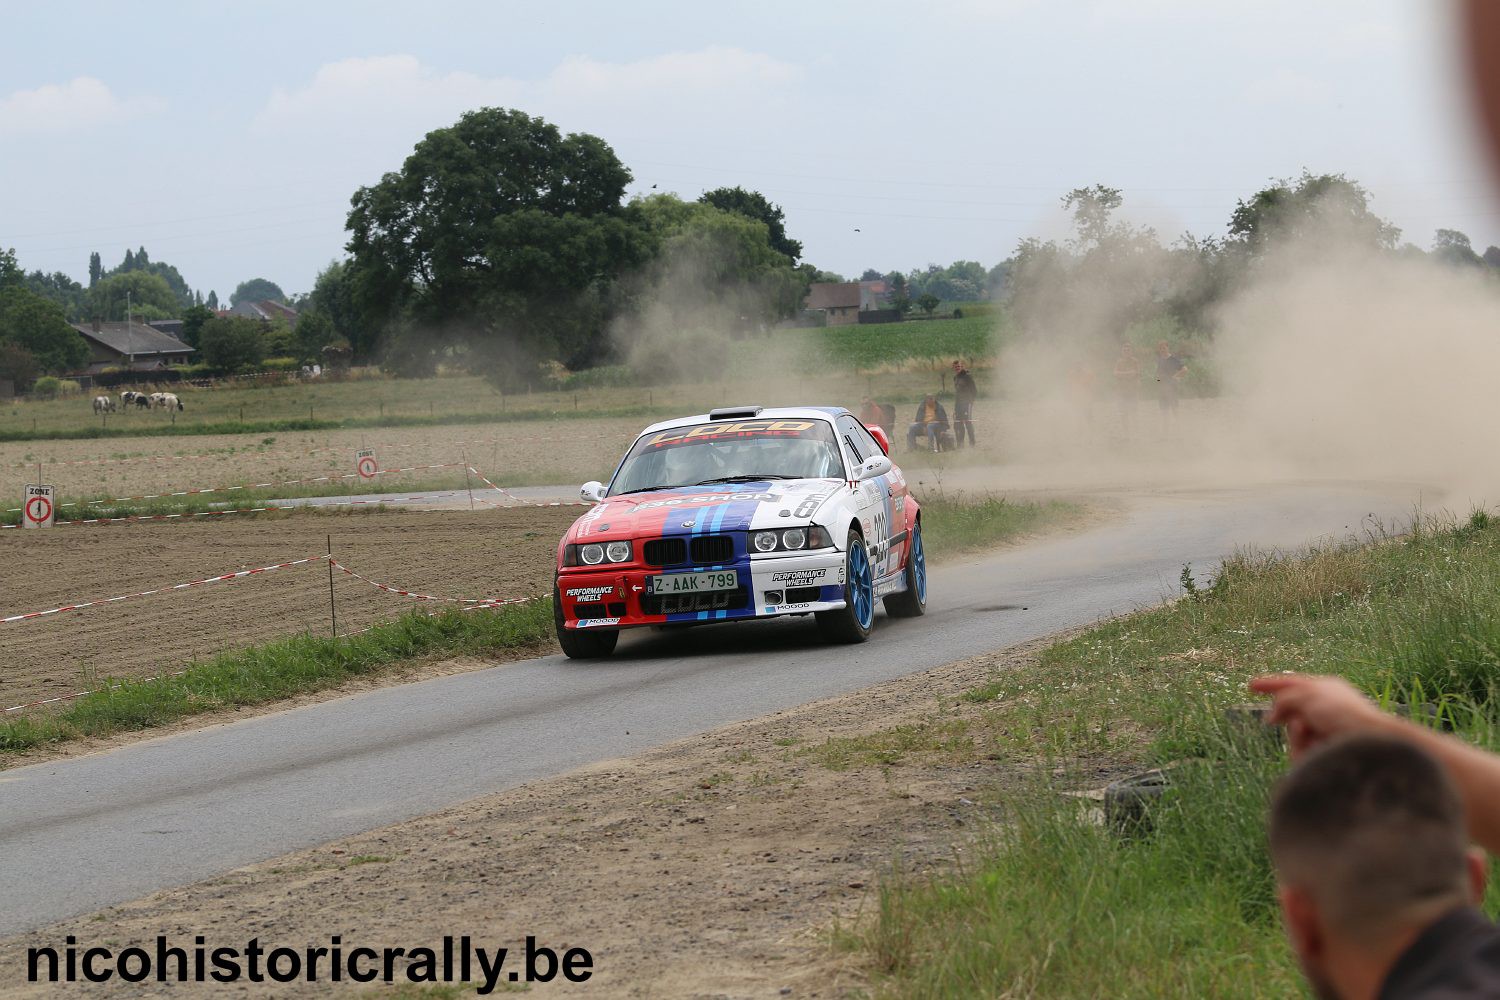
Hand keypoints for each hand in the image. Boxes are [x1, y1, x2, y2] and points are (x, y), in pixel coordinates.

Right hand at [1248, 674, 1392, 757]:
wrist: (1371, 744)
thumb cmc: (1343, 715)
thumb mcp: (1308, 696)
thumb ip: (1284, 699)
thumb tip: (1271, 717)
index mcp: (1327, 689)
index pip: (1292, 684)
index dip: (1270, 684)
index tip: (1251, 687)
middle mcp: (1327, 709)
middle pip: (1291, 713)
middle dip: (1287, 720)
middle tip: (1283, 725)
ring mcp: (1328, 731)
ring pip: (1295, 735)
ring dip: (1297, 738)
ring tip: (1312, 740)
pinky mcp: (1329, 752)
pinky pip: (1303, 752)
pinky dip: (1303, 751)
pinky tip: (1316, 753)